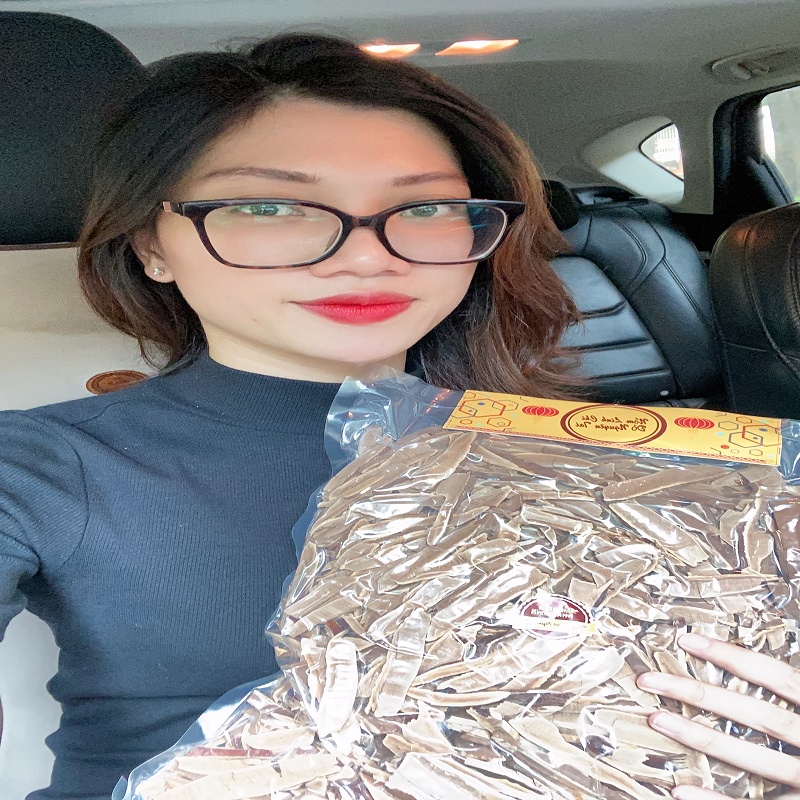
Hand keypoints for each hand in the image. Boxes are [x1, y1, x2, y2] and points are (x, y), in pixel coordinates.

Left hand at [636, 632, 799, 799]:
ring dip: (701, 737)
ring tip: (657, 718)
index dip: (732, 657)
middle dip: (699, 693)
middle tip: (649, 679)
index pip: (777, 677)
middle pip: (755, 714)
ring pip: (754, 758)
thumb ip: (798, 687)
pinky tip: (682, 792)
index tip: (687, 640)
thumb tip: (772, 668)